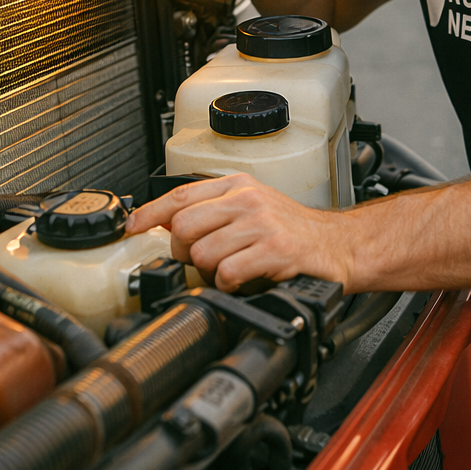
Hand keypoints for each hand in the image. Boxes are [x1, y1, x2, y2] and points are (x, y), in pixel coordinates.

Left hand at [125, 174, 350, 291]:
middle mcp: (247, 199)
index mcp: (237, 185)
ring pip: (202, 253)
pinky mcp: (274, 250)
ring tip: (229, 271)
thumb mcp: (251, 207)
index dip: (149, 214)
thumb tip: (167, 225)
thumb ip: (213, 211)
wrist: (338, 245)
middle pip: (183, 228)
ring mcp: (261, 223)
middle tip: (200, 262)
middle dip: (184, 253)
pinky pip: (227, 273)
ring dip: (209, 273)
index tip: (132, 227)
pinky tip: (244, 280)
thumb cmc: (293, 230)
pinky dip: (229, 285)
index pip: (180, 196)